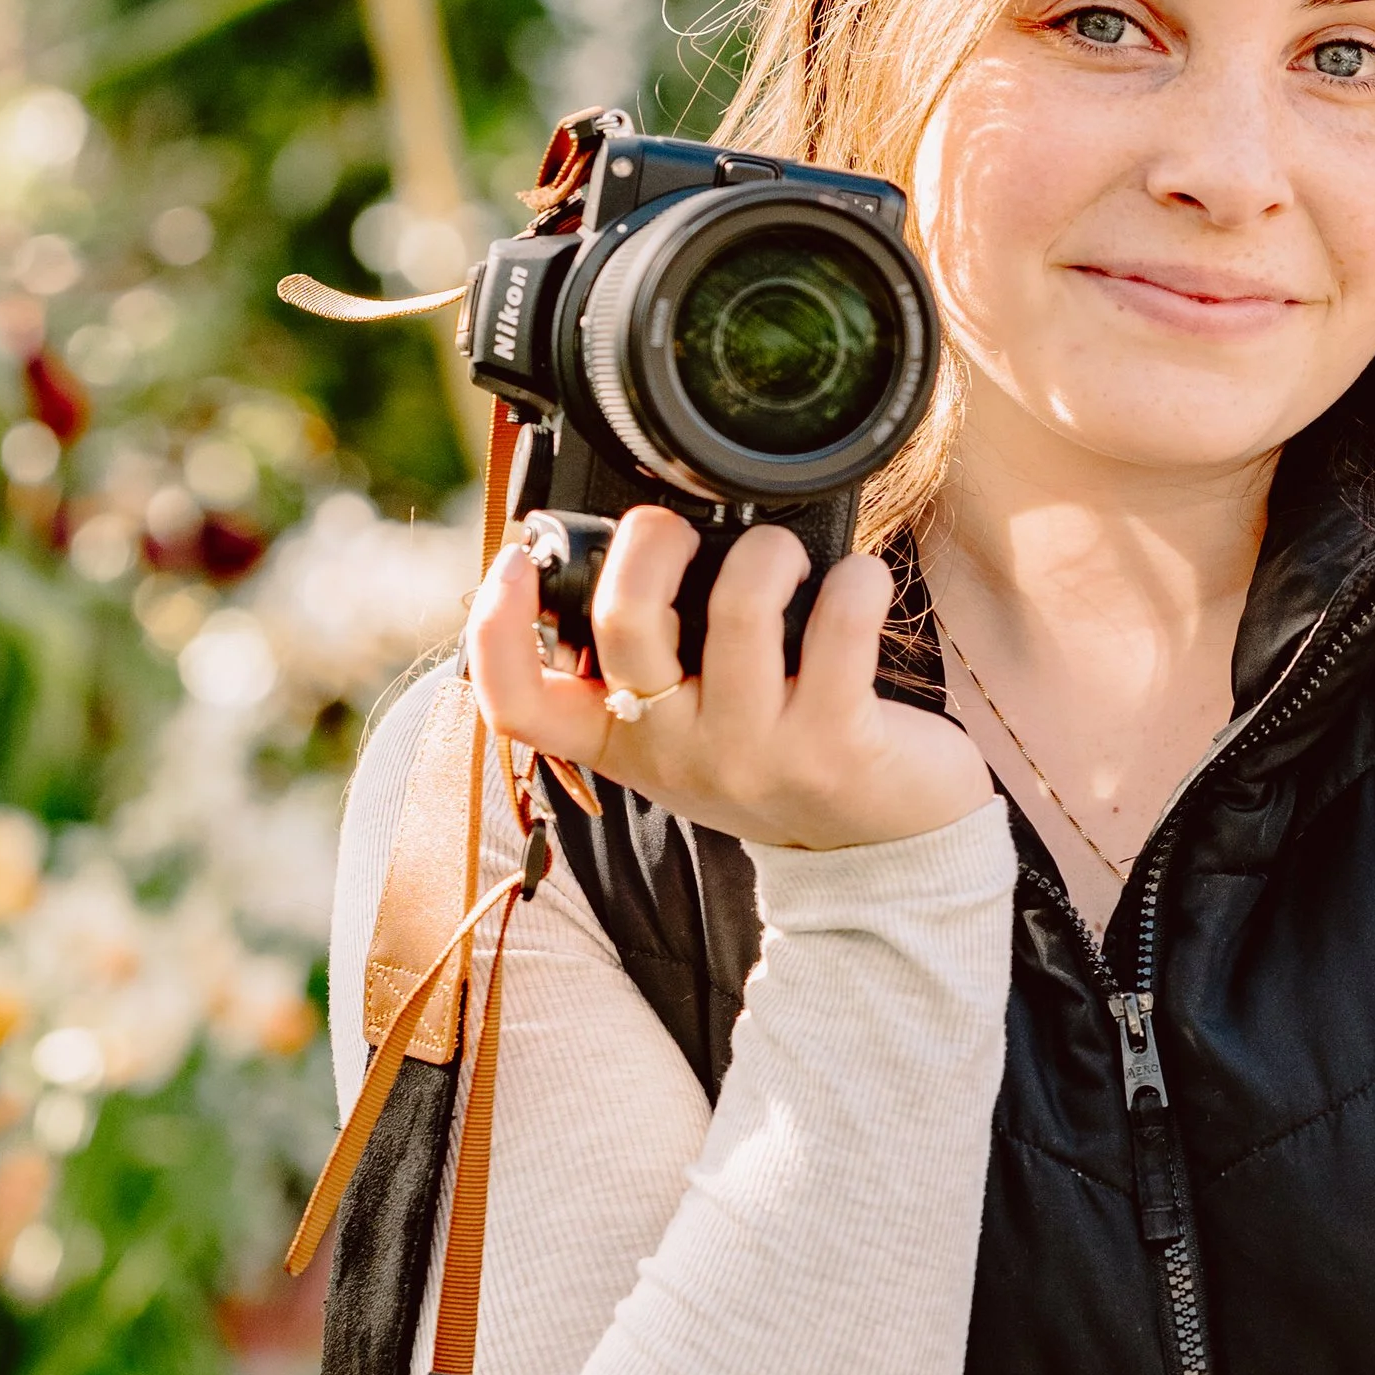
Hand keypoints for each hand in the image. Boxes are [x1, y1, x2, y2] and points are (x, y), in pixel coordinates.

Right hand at [468, 508, 992, 853]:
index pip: (519, 704)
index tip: (516, 560)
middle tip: (681, 530)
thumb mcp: (685, 727)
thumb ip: (647, 660)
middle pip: (626, 622)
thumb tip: (631, 545)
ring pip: (738, 606)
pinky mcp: (835, 744)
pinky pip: (840, 624)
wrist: (879, 845)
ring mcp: (753, 752)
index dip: (496, 628)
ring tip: (785, 555)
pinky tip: (860, 584)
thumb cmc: (775, 757)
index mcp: (620, 740)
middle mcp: (675, 752)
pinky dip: (856, 581)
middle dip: (651, 540)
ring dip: (766, 551)